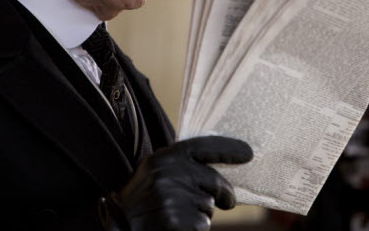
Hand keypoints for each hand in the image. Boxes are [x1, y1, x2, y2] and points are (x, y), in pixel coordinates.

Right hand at [99, 136, 252, 230]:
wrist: (120, 225)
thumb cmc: (143, 202)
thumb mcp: (156, 174)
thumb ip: (182, 166)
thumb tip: (219, 167)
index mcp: (163, 157)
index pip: (202, 146)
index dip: (228, 149)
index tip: (248, 153)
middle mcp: (168, 173)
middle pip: (215, 181)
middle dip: (225, 194)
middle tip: (227, 202)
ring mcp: (171, 197)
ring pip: (209, 206)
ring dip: (201, 214)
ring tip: (178, 214)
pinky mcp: (175, 220)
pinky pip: (201, 225)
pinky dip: (194, 228)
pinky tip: (176, 226)